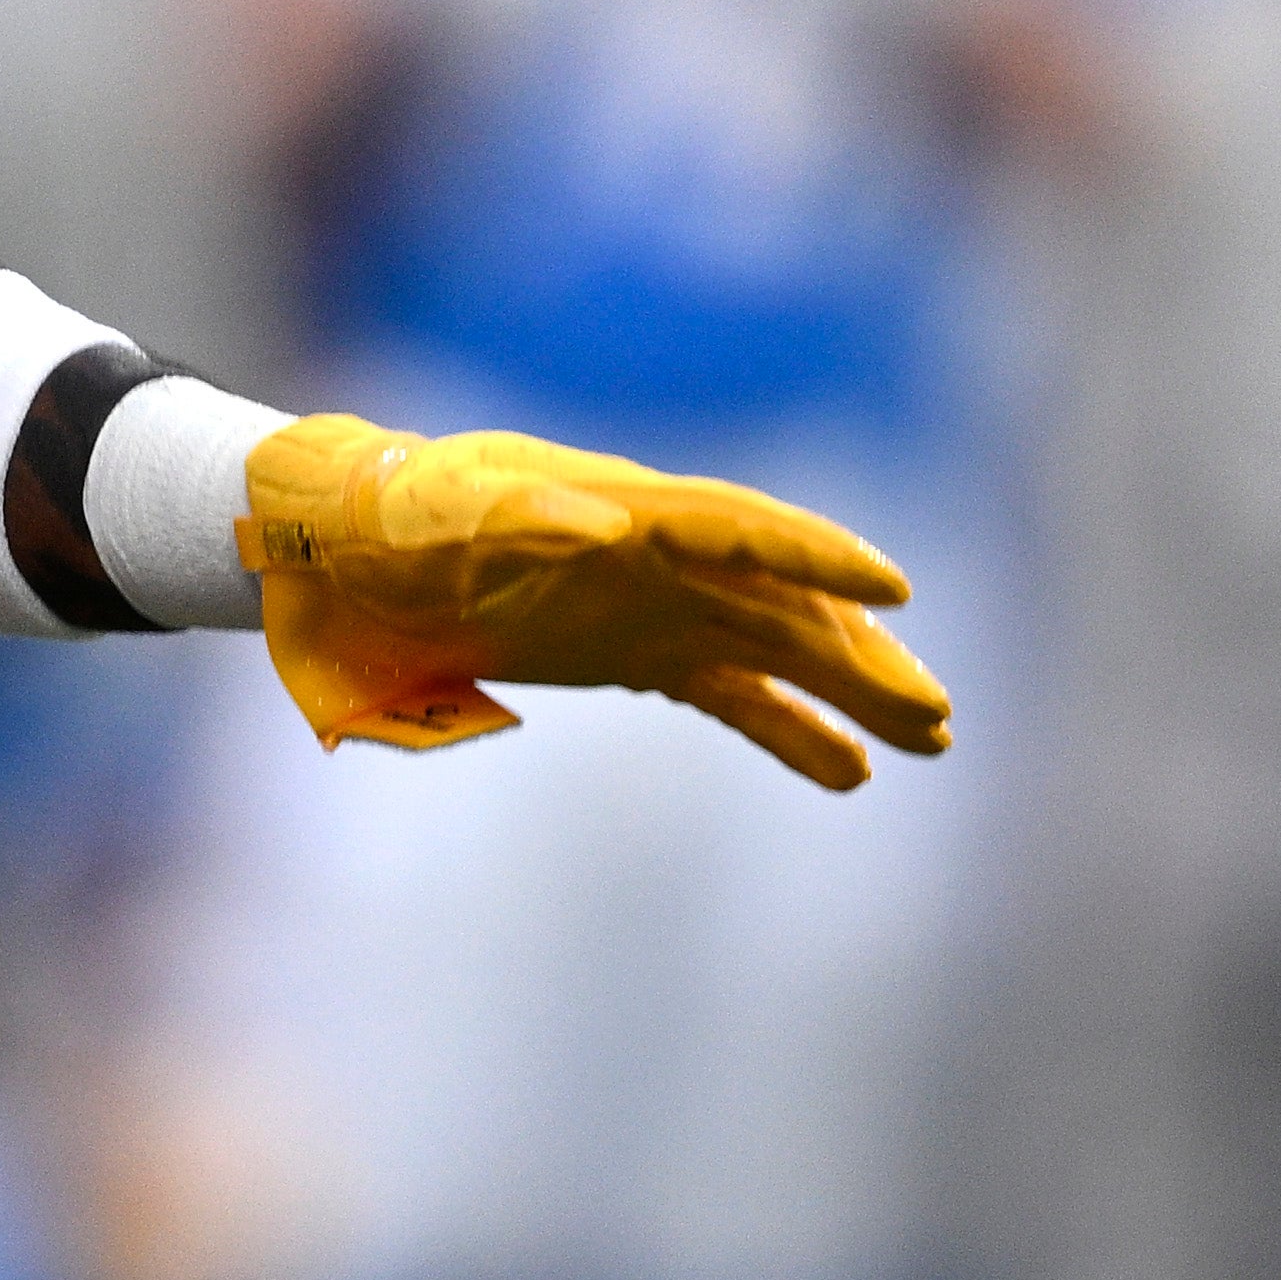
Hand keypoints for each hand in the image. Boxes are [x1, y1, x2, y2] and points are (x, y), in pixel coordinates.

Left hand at [240, 415, 953, 789]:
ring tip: (932, 740)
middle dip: (859, 654)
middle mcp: (655, 554)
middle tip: (937, 714)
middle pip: (777, 601)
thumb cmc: (392, 524)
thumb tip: (610, 529)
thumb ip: (522, 518)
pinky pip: (729, 690)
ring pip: (773, 648)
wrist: (343, 549)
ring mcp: (651, 604)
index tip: (892, 586)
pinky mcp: (633, 652)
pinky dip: (788, 727)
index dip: (814, 555)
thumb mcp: (443, 516)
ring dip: (849, 690)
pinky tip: (851, 772)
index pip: (736, 527)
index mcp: (620, 507)